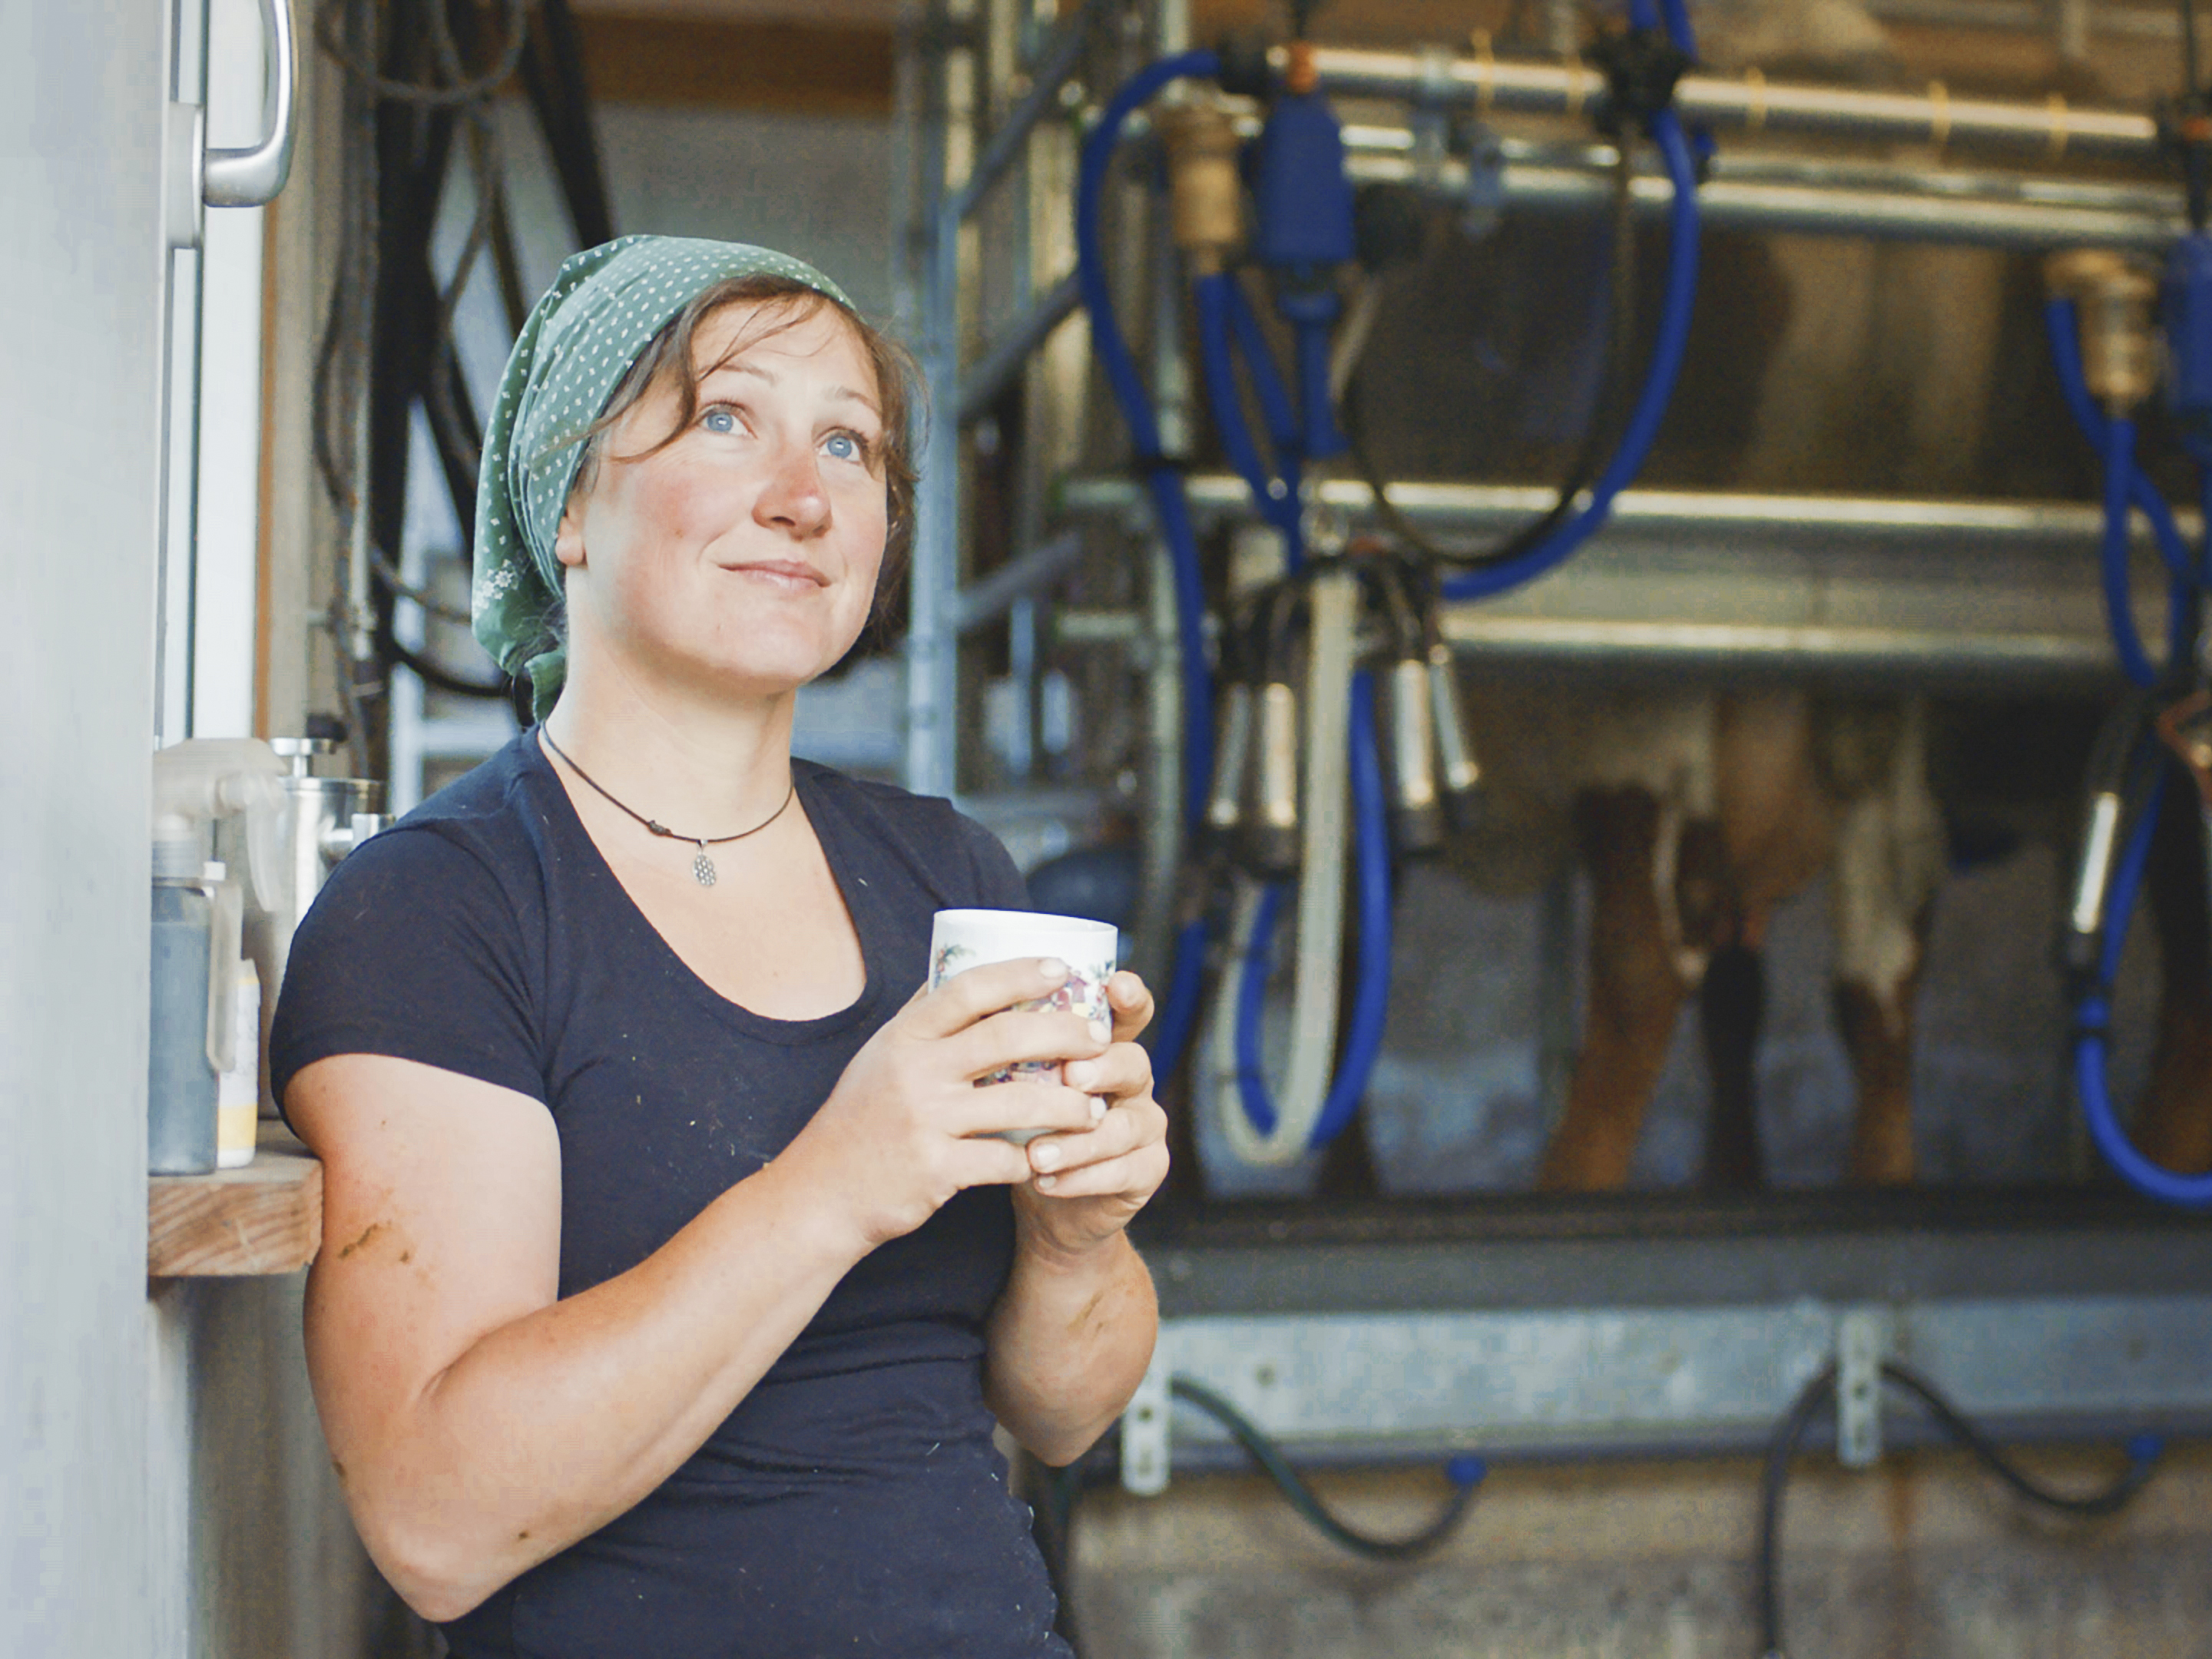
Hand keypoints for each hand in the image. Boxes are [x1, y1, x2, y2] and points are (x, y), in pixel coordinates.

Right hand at [786, 958, 1109, 1251]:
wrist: (821, 1193)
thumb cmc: (860, 1119)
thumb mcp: (880, 1056)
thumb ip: (922, 1018)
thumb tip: (960, 964)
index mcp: (904, 1036)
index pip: (969, 988)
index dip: (1020, 973)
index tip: (1062, 968)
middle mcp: (913, 1071)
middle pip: (1007, 1037)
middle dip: (1066, 1034)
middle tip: (1100, 1040)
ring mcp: (925, 1120)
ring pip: (1020, 1103)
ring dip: (1069, 1106)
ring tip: (1096, 1109)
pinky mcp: (935, 1170)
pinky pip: (1005, 1161)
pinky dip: (1033, 1162)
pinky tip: (1051, 1160)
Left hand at [1010, 971, 1169, 1261]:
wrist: (1038, 1193)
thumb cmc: (1017, 1122)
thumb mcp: (1007, 1079)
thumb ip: (998, 1038)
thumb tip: (943, 980)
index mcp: (1101, 1047)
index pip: (1127, 1014)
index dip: (1130, 997)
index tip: (1116, 984)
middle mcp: (1131, 1080)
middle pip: (1134, 1063)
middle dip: (1104, 1068)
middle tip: (1072, 1075)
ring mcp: (1143, 1126)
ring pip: (1126, 1126)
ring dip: (1081, 1140)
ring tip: (1038, 1152)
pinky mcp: (1145, 1171)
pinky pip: (1124, 1172)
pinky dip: (1082, 1177)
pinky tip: (1046, 1179)